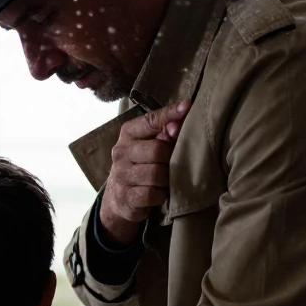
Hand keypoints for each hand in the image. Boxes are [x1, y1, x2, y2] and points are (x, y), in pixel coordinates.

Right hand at [99, 99, 189, 246]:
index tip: (188, 106)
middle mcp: (121, 152)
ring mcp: (121, 175)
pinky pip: (153, 194)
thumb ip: (165, 132)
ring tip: (166, 179)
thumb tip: (181, 119)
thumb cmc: (140, 166)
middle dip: (170, 158)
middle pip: (157, 150)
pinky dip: (161, 194)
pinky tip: (159, 193)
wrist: (118, 199)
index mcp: (127, 134)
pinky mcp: (126, 197)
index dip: (170, 114)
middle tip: (172, 163)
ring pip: (157, 174)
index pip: (150, 120)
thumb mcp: (148, 145)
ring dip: (167, 179)